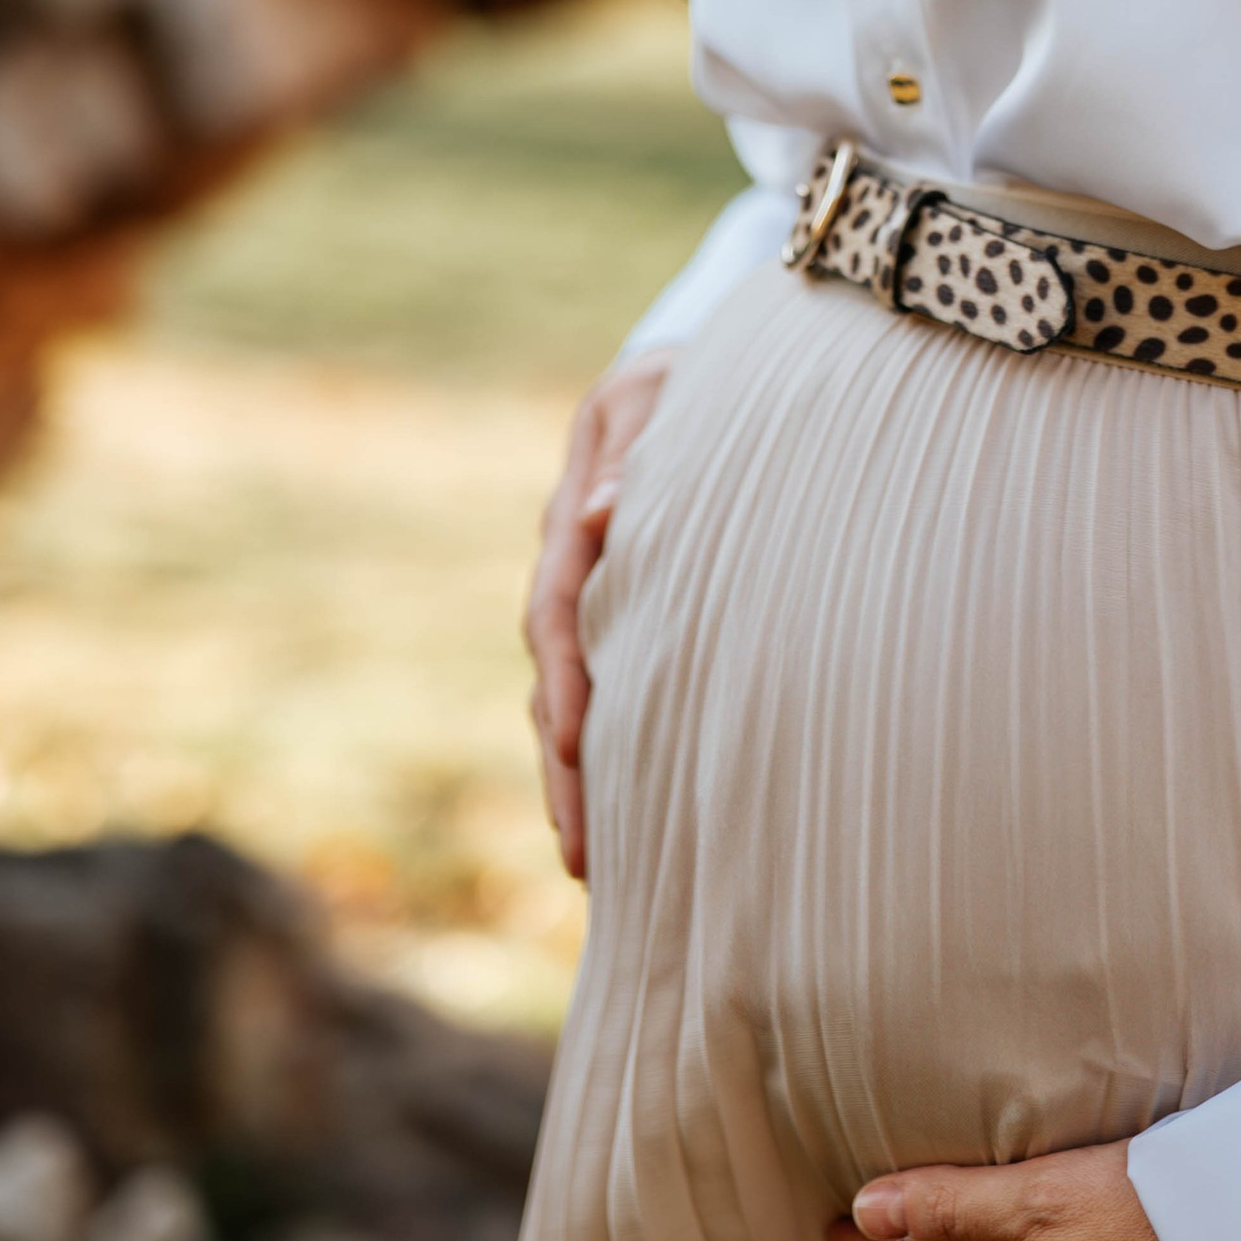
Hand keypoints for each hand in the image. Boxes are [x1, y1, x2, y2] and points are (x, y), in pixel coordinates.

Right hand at [524, 357, 669, 881]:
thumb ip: (636, 448)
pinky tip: (628, 815)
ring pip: (572, 700)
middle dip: (564, 768)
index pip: (558, 612)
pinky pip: (607, 691)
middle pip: (555, 680)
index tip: (567, 746)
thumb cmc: (684, 381)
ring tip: (594, 865)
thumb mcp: (660, 394)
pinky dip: (607, 751)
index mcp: (573, 522)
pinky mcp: (623, 620)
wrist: (685, 375)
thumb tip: (598, 515)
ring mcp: (594, 601)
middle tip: (583, 852)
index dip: (562, 681)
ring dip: (579, 779)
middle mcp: (572, 573)